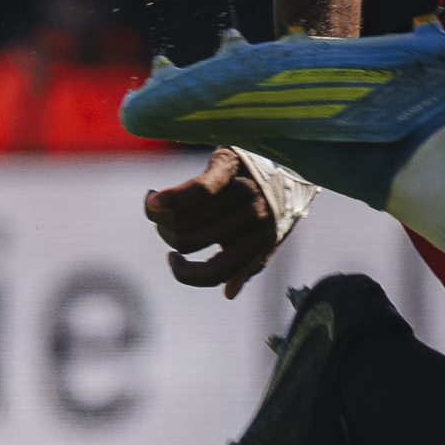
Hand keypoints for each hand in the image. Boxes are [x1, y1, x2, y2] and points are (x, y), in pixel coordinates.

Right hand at [147, 151, 291, 292]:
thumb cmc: (277, 198)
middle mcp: (253, 217)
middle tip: (162, 223)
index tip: (173, 259)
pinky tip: (152, 197)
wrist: (292, 151)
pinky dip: (168, 198)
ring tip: (156, 206)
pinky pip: (196, 190)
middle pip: (189, 240)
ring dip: (160, 216)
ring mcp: (243, 190)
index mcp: (261, 241)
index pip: (215, 272)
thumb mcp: (271, 234)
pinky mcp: (230, 165)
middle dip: (167, 236)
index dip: (186, 273)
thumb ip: (250, 262)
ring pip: (186, 217)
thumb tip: (228, 293)